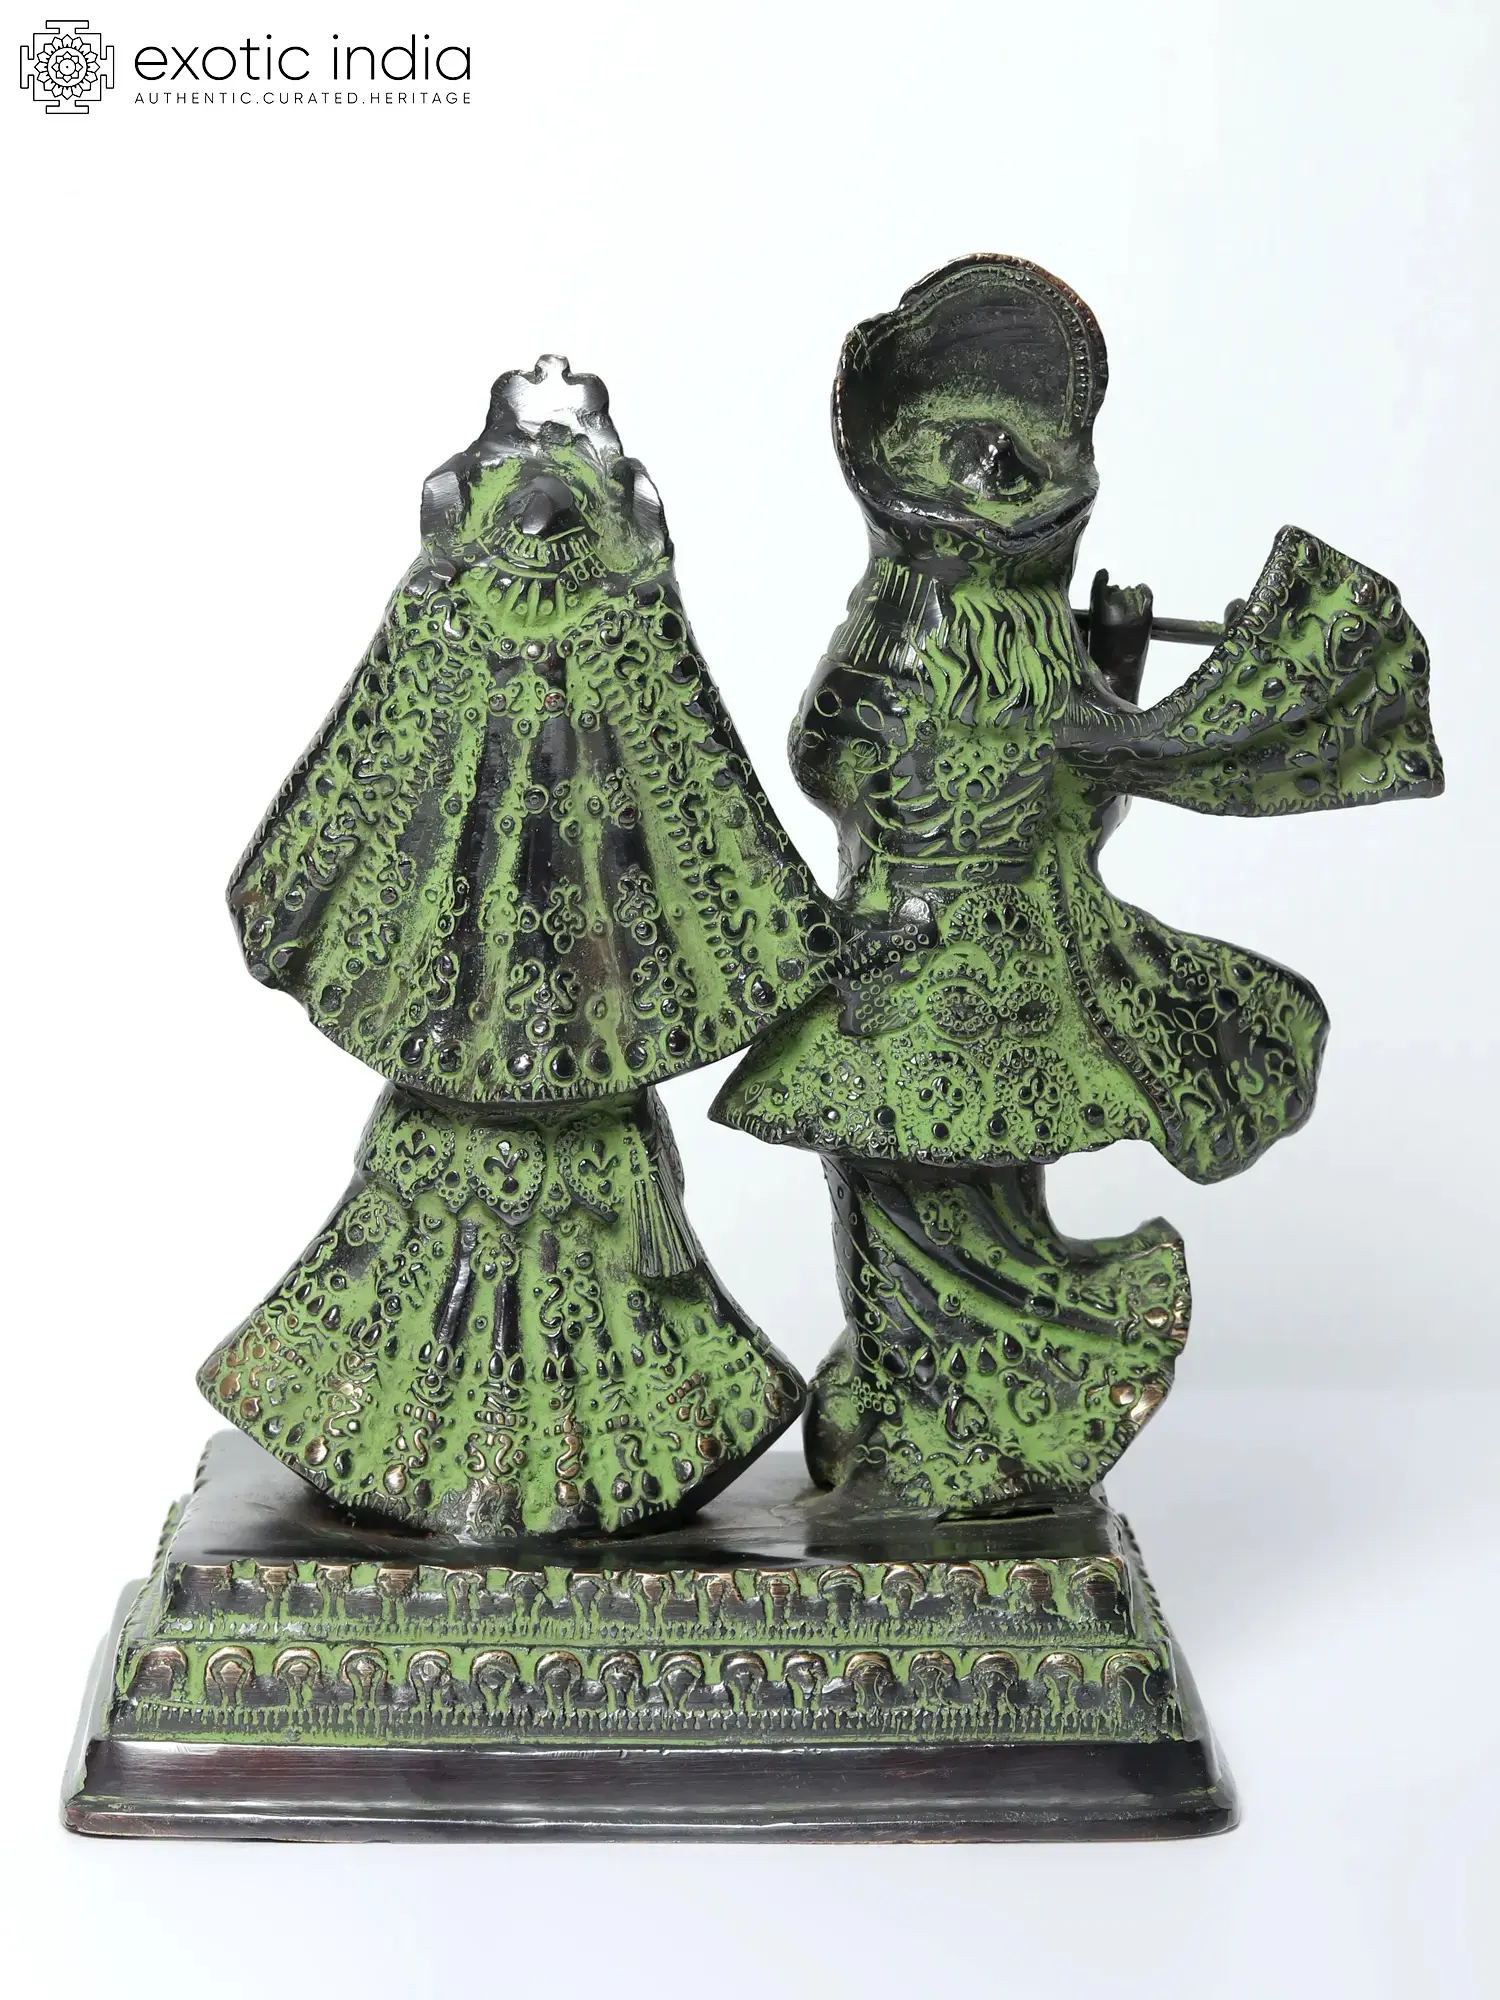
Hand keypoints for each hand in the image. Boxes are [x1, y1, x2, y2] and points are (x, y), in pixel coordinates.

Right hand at [1088, 568, 1153, 704]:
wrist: (1117, 680)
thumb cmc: (1096, 663)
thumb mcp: (1085, 637)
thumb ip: (1090, 618)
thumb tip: (1096, 608)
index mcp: (1095, 610)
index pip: (1100, 583)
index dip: (1102, 578)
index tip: (1103, 575)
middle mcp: (1115, 606)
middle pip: (1115, 590)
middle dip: (1113, 596)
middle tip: (1112, 607)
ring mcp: (1133, 611)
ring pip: (1130, 593)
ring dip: (1127, 598)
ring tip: (1125, 608)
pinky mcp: (1146, 616)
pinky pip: (1146, 594)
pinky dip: (1143, 592)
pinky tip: (1141, 591)